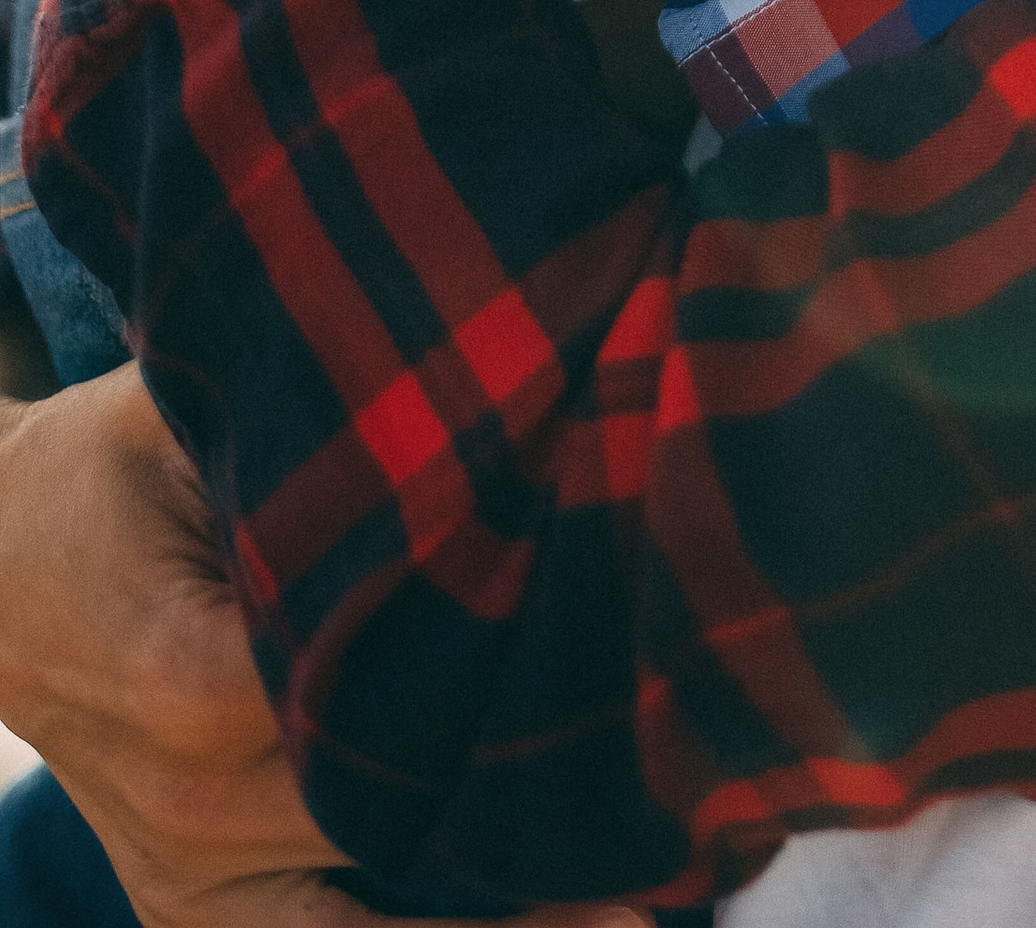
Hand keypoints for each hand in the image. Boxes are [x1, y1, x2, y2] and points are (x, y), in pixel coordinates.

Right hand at [0, 370, 640, 925]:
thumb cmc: (106, 473)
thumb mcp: (190, 414)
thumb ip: (318, 436)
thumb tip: (481, 404)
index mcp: (195, 680)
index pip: (383, 714)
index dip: (511, 693)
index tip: (632, 688)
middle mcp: (192, 808)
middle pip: (403, 828)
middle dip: (535, 812)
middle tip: (684, 802)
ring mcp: (188, 880)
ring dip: (507, 922)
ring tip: (648, 911)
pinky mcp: (194, 913)